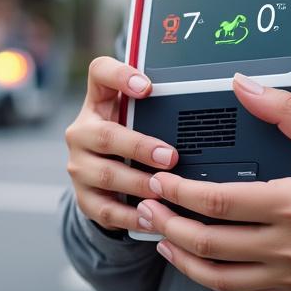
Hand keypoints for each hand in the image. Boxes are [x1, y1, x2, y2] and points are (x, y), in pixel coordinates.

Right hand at [65, 57, 178, 232]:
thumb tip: (210, 101)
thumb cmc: (131, 140)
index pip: (99, 72)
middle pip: (104, 135)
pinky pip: (107, 210)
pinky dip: (133, 216)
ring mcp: (80, 166)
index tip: (147, 87)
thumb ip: (158, 108)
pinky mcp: (84, 198)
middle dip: (139, 147)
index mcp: (98, 103)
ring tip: (164, 190)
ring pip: (107, 175)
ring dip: (138, 184)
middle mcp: (82, 132)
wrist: (104, 180)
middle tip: (170, 156)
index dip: (120, 76)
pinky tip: (154, 217)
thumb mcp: (138, 118)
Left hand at [137, 74, 290, 290]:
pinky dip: (201, 274)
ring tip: (157, 230)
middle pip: (208, 240)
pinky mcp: (284, 288)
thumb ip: (284, 111)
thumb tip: (243, 84)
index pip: (218, 202)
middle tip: (147, 204)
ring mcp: (283, 271)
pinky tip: (184, 256)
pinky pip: (232, 288)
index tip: (160, 180)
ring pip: (214, 273)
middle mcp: (284, 243)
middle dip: (168, 222)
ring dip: (178, 252)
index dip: (180, 193)